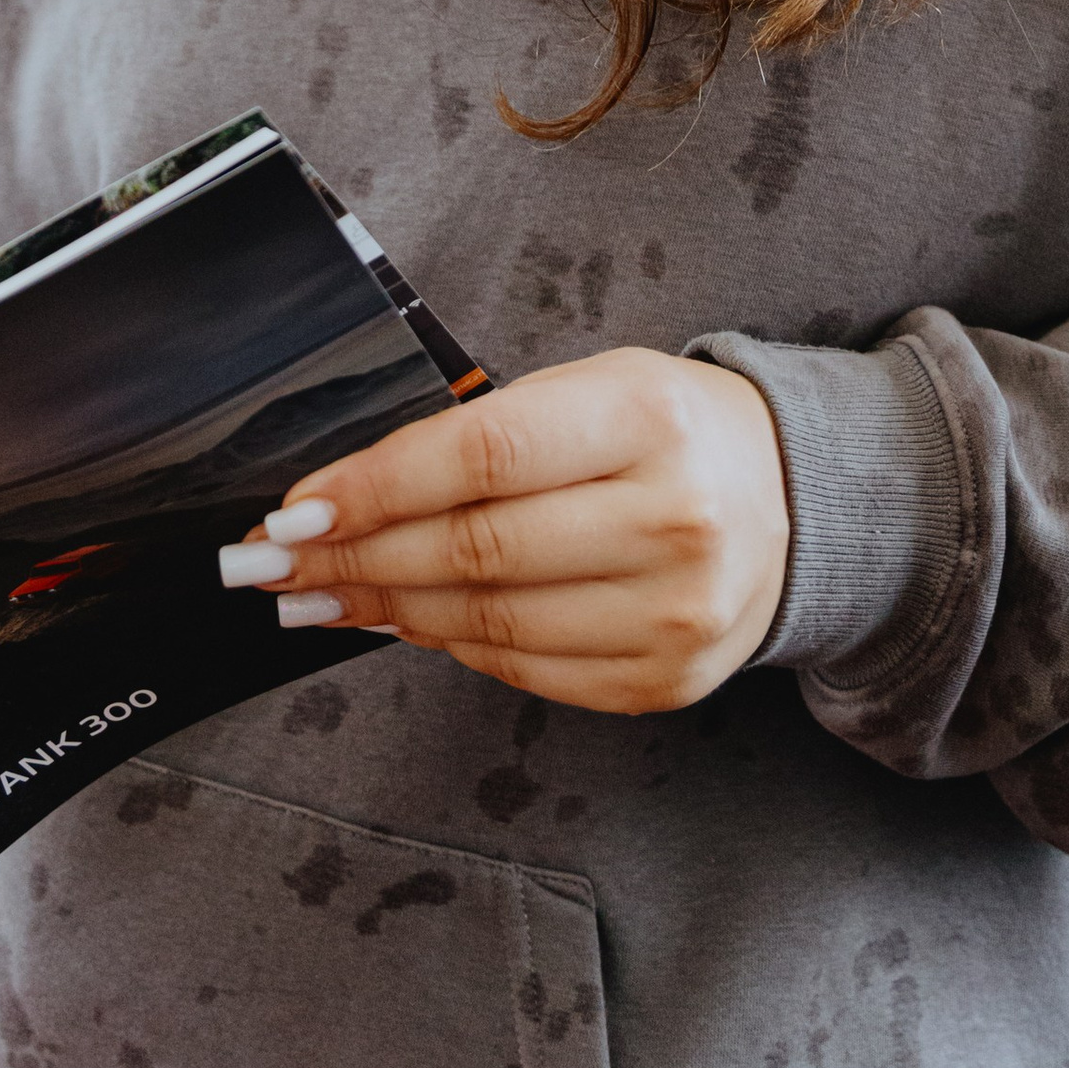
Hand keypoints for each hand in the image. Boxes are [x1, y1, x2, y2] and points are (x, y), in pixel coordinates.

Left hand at [226, 345, 791, 713]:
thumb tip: (343, 501)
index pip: (481, 458)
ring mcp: (676, 611)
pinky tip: (404, 622)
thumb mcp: (590, 389)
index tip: (296, 507)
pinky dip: (451, 645)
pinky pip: (527, 670)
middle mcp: (672, 517)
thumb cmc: (665, 430)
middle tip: (273, 562)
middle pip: (474, 551)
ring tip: (317, 594)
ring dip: (384, 610)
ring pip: (489, 622)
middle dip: (353, 559)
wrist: (795, 498)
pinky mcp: (668, 678)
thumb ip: (478, 437)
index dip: (374, 488)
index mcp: (647, 419)